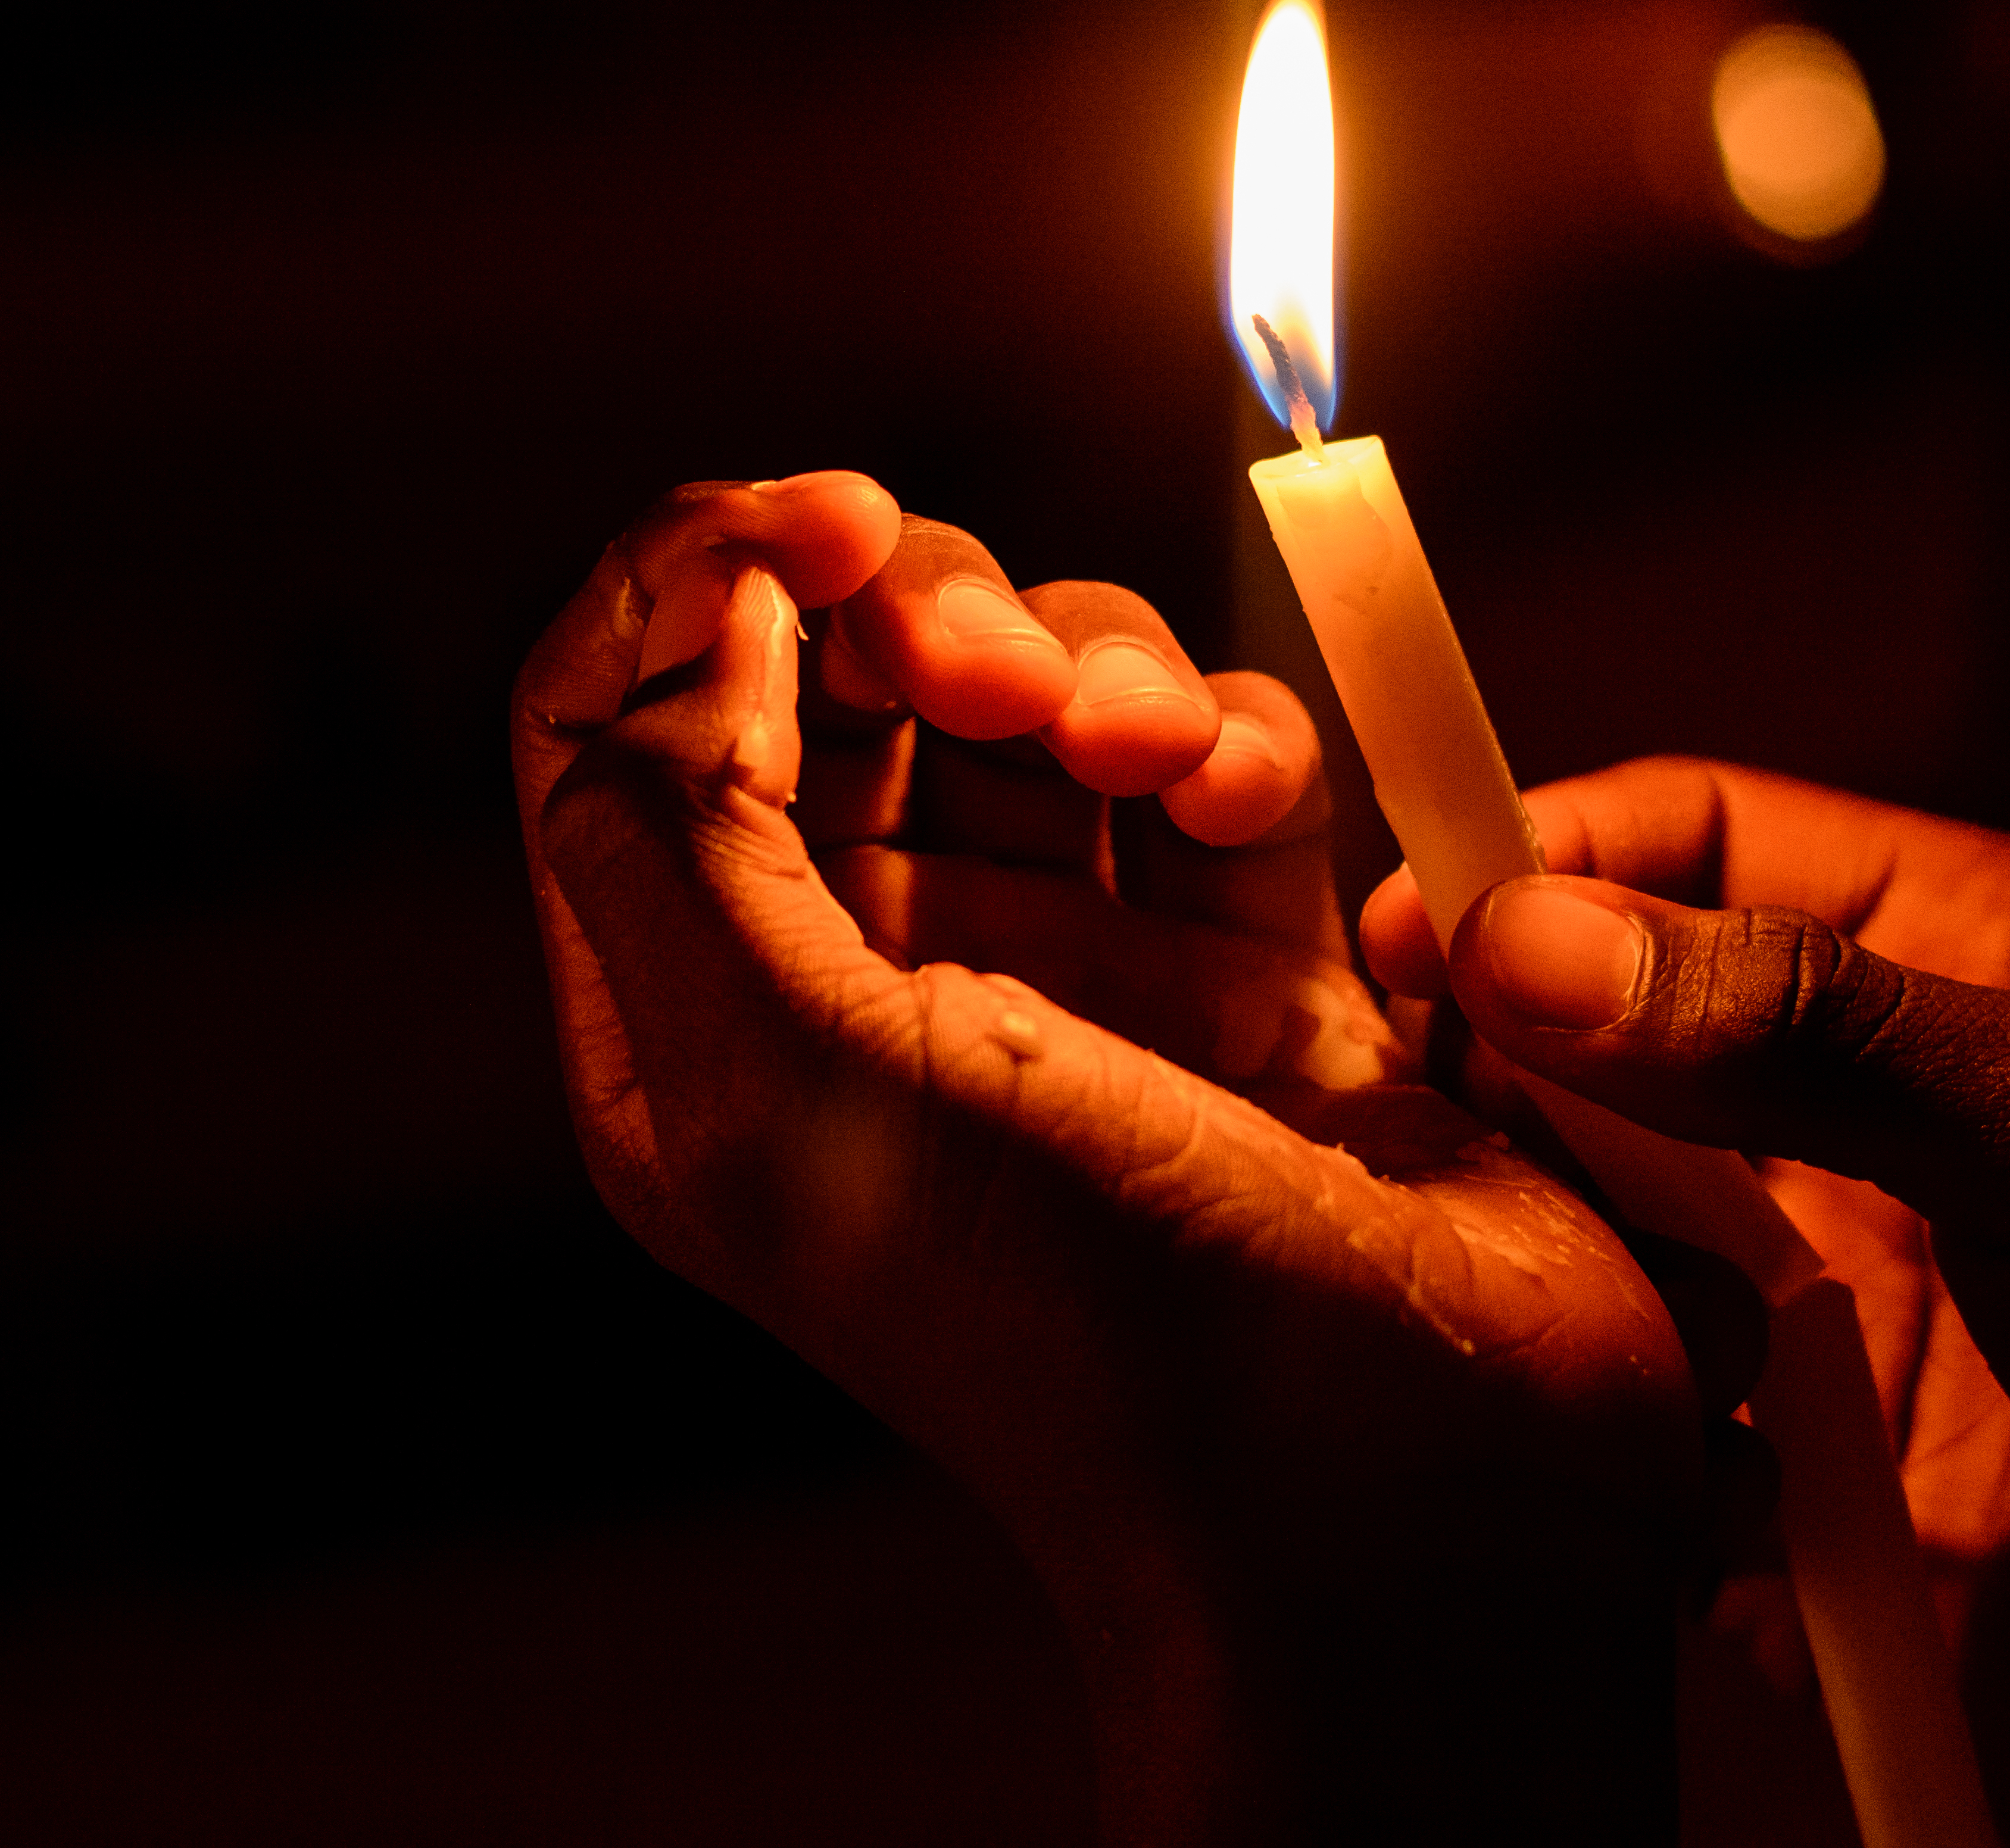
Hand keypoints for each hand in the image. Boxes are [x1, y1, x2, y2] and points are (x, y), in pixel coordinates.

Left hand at [513, 478, 1699, 1845]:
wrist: (1390, 1489)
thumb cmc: (1070, 1320)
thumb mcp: (783, 1087)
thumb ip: (669, 828)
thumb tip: (691, 606)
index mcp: (714, 1025)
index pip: (619, 719)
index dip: (695, 578)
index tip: (820, 519)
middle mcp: (879, 982)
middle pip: (838, 670)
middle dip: (923, 612)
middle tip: (995, 676)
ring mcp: (1076, 968)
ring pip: (1042, 686)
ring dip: (1097, 666)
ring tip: (1156, 765)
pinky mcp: (1255, 963)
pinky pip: (1224, 762)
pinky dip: (1242, 740)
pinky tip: (1253, 808)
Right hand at [1364, 757, 2009, 1846]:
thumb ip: (1813, 1029)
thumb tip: (1532, 940)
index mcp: (1975, 973)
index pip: (1702, 843)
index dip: (1551, 866)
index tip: (1415, 933)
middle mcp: (1883, 1123)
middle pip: (1605, 1035)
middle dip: (1503, 1067)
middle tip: (1413, 1121)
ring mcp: (1832, 1312)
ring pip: (1590, 1231)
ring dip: (1545, 1258)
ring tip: (1526, 1295)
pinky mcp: (1798, 1497)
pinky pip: (1623, 1429)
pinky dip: (1596, 1435)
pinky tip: (1624, 1453)